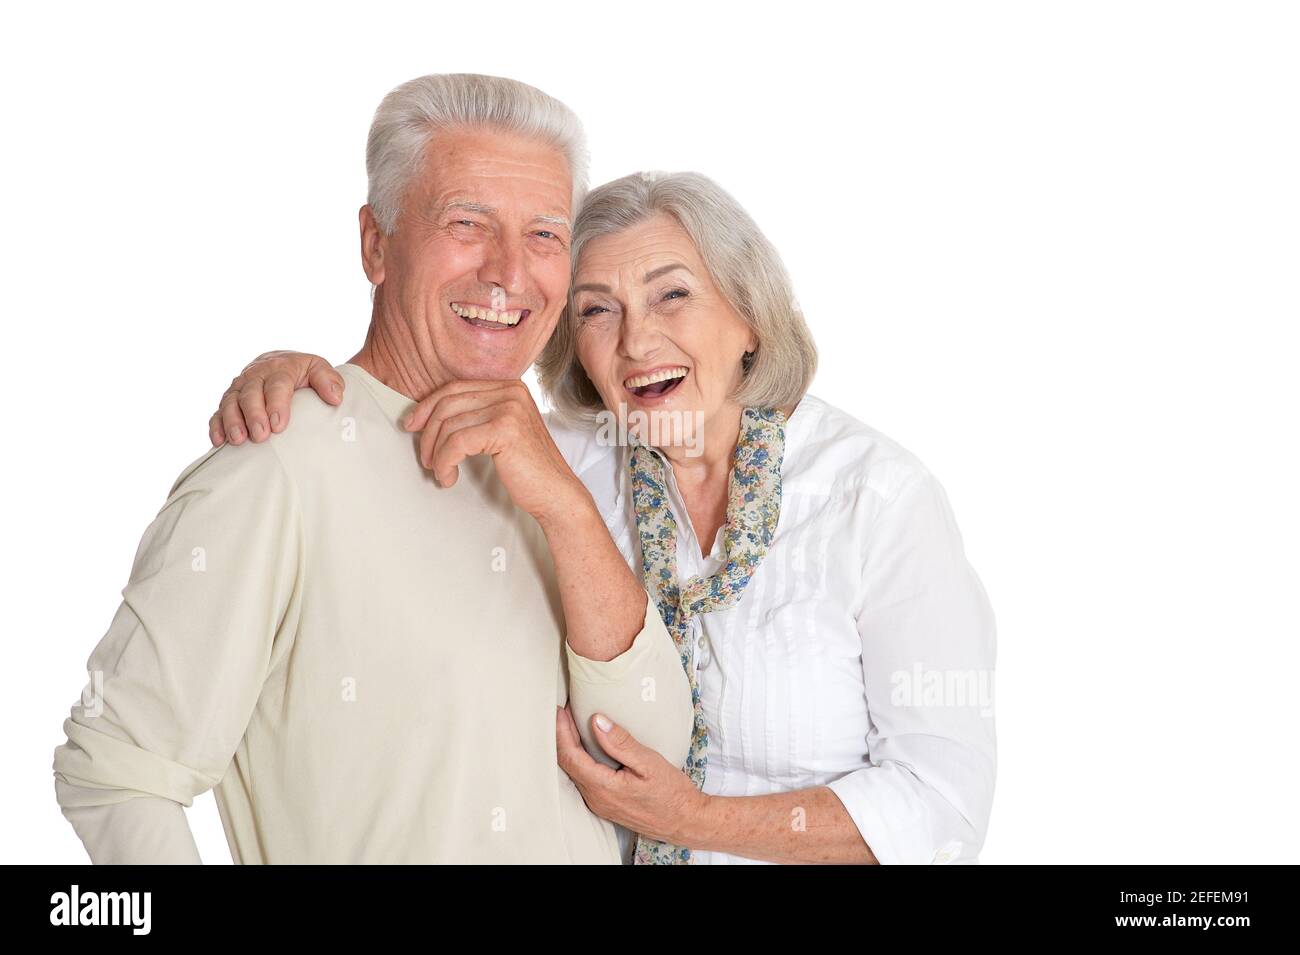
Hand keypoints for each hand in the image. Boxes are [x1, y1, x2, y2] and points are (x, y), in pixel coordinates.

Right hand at [209, 351, 341, 445]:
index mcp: (280, 367)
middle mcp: (255, 375)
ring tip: (239, 440)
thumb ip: (329, 380)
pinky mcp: (229, 399)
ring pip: (230, 402)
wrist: (282, 362)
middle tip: (260, 436)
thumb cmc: (304, 372)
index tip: (279, 425)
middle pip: (250, 394)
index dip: (276, 404)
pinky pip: (218, 411)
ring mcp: (239, 387)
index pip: (277, 384)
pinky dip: (216, 425)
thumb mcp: (320, 369)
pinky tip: (219, 441)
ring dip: (232, 421)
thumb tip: (336, 398)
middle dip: (253, 415)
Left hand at [402, 379, 586, 524]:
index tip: (412, 425)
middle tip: (424, 457)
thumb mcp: (500, 432)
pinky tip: (449, 476)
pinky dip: (445, 462)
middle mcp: (511, 391)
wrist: (555, 493)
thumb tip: (429, 416)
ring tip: (440, 471)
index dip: (428, 406)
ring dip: (436, 453)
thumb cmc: (527, 468)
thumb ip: (476, 416)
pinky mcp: (505, 429)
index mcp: (509, 387)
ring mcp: (510, 408)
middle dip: (428, 432)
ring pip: (449, 424)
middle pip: (448, 403)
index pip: (455, 387)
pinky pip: (456, 442)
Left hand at [555, 706, 706, 844]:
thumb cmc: (671, 793)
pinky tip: (587, 746)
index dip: (562, 732)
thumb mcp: (649, 763)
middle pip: (568, 764)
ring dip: (570, 747)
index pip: (570, 756)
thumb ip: (620, 743)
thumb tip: (596, 721)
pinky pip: (584, 779)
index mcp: (603, 787)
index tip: (560, 710)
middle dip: (562, 736)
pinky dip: (580, 759)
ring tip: (571, 723)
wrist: (685, 821)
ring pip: (574, 772)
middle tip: (564, 712)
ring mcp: (600, 804)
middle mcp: (596, 799)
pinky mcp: (606, 804)